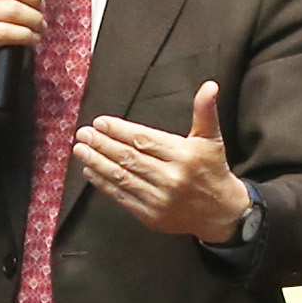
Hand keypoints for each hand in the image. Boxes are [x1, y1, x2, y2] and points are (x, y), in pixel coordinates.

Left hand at [77, 82, 254, 242]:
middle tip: (82, 133)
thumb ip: (205, 111)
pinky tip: (90, 171)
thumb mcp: (211, 138)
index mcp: (184, 155)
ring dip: (97, 162)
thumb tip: (210, 85)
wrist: (221, 213)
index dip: (119, 131)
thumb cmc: (212, 169)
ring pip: (122, 177)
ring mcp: (160, 199)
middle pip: (129, 158)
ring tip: (80, 150)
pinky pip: (122, 197)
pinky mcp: (152, 216)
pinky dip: (103, 184)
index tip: (100, 122)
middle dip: (102, 144)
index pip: (144, 139)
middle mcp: (172, 177)